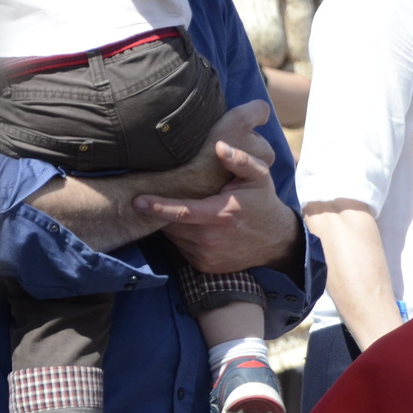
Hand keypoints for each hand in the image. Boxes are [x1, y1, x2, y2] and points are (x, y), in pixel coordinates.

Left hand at [133, 110, 296, 273]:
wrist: (275, 241)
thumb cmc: (262, 203)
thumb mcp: (259, 177)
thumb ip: (241, 160)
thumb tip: (220, 145)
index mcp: (220, 215)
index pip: (182, 211)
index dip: (158, 206)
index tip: (137, 201)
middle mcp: (210, 239)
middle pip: (171, 223)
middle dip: (163, 210)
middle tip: (163, 196)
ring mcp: (206, 255)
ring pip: (173, 237)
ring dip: (172, 224)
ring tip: (183, 210)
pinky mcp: (204, 266)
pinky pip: (181, 249)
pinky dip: (181, 237)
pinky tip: (194, 227)